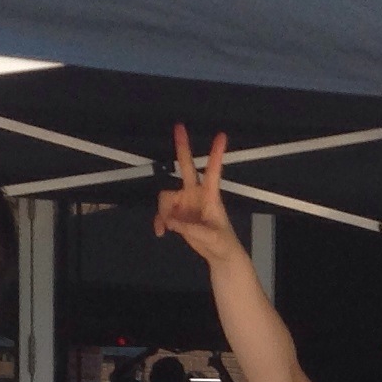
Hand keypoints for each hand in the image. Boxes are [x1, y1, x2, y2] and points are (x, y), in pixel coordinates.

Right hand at [153, 126, 245, 264]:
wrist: (218, 254)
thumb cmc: (222, 243)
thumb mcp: (211, 237)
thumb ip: (191, 228)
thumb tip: (171, 221)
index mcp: (210, 196)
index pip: (213, 171)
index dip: (216, 154)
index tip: (221, 136)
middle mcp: (195, 194)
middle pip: (186, 166)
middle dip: (182, 147)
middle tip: (179, 127)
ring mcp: (185, 202)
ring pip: (165, 197)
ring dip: (163, 211)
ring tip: (167, 227)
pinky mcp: (177, 213)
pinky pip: (162, 212)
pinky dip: (159, 221)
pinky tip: (161, 232)